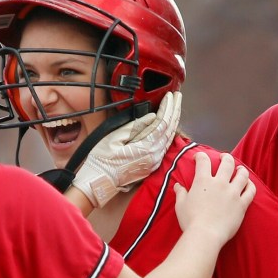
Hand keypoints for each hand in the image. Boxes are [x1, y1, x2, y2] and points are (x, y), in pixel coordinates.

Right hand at [71, 92, 182, 206]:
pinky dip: (169, 131)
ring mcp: (154, 161)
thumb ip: (135, 126)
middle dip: (175, 110)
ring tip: (176, 106)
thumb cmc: (102, 160)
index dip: (167, 107)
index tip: (170, 95)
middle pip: (171, 129)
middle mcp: (154, 155)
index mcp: (146, 147)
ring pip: (170, 137)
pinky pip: (165, 145)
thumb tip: (152, 116)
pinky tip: (169, 123)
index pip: (163, 122)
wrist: (99, 182)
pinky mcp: (152, 164)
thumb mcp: (115, 138)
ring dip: (174, 120)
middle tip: (178, 95)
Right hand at [175, 151, 254, 246]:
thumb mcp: (180, 205)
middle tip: (223, 157)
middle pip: (227, 163)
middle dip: (225, 157)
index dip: (201, 156)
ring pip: (242, 175)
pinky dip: (250, 185)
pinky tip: (248, 184)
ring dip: (241, 169)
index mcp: (203, 181)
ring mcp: (233, 193)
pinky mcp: (242, 204)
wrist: (205, 234)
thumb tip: (177, 186)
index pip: (203, 161)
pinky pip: (250, 191)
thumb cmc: (190, 220)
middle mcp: (220, 183)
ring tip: (240, 169)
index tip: (198, 157)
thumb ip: (180, 193)